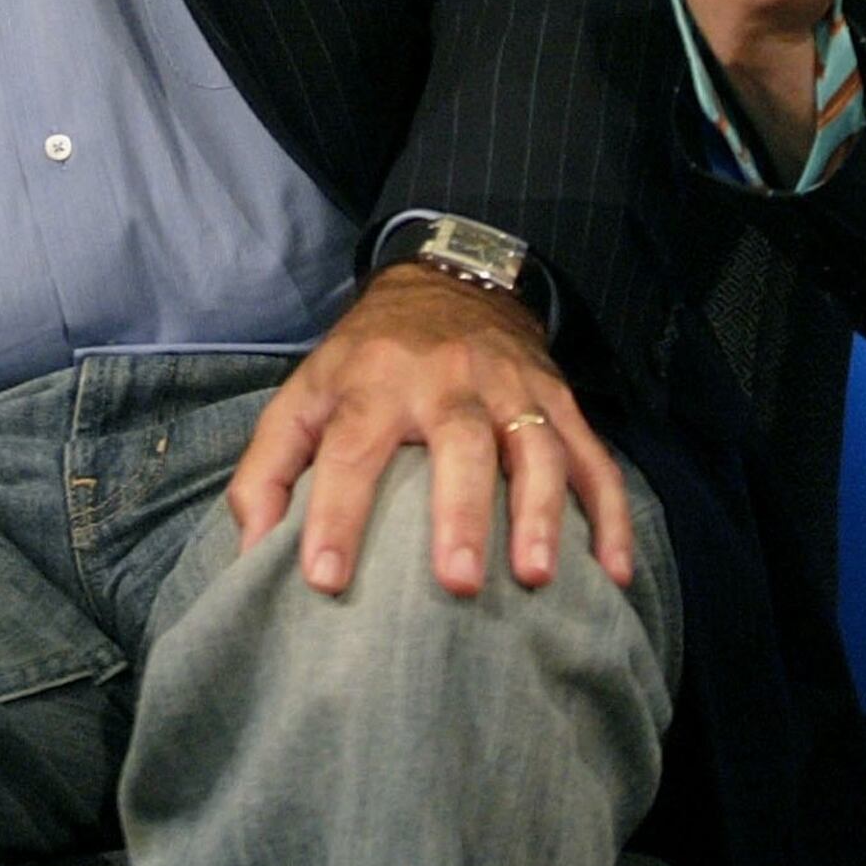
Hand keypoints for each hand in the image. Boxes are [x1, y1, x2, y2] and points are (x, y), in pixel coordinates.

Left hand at [227, 263, 632, 600]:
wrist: (446, 281)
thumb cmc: (364, 360)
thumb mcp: (304, 394)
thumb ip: (270, 469)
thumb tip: (252, 550)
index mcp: (374, 383)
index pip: (350, 452)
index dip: (336, 516)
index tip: (325, 581)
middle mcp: (447, 382)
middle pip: (460, 444)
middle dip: (459, 514)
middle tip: (455, 584)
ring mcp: (513, 390)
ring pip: (536, 448)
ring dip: (542, 514)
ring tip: (537, 579)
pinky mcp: (560, 402)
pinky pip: (594, 458)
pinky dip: (609, 516)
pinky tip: (613, 574)